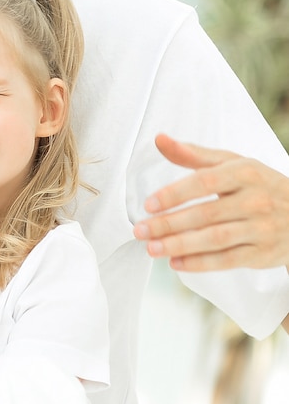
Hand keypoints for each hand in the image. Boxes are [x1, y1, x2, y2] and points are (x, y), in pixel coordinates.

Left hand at [133, 134, 288, 271]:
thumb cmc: (258, 186)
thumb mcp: (232, 164)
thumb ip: (193, 154)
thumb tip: (160, 139)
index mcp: (245, 173)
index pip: (204, 182)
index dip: (174, 194)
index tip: (149, 205)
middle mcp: (255, 200)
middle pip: (205, 214)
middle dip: (169, 224)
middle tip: (141, 231)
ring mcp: (261, 227)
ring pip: (215, 238)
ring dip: (180, 245)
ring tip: (152, 249)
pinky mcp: (262, 252)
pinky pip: (228, 260)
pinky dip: (200, 263)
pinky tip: (176, 263)